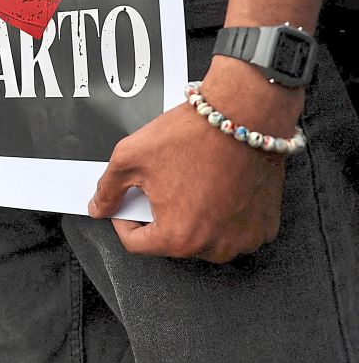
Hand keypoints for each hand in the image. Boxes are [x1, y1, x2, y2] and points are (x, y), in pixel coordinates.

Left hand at [89, 57, 301, 262]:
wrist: (244, 114)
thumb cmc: (189, 135)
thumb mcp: (130, 158)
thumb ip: (108, 189)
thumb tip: (98, 209)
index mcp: (178, 238)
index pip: (137, 244)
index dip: (123, 220)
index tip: (126, 202)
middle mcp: (214, 247)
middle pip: (172, 241)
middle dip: (159, 216)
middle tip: (160, 185)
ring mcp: (244, 239)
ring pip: (204, 238)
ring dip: (192, 218)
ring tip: (188, 184)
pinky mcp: (265, 226)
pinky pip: (234, 229)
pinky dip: (223, 215)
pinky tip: (217, 187)